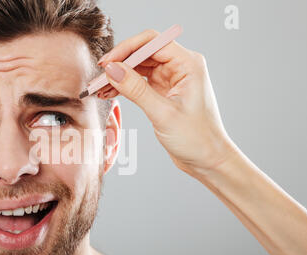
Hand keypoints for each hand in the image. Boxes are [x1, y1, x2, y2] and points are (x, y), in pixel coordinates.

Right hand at [98, 29, 237, 176]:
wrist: (207, 159)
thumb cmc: (196, 138)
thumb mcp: (163, 113)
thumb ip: (136, 90)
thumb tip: (113, 70)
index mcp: (188, 64)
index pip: (152, 42)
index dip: (126, 49)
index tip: (107, 63)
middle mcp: (180, 67)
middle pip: (143, 53)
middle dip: (119, 64)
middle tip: (99, 77)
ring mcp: (171, 79)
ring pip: (138, 68)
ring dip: (119, 76)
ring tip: (99, 88)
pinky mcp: (164, 91)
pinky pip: (139, 82)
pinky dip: (124, 87)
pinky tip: (109, 94)